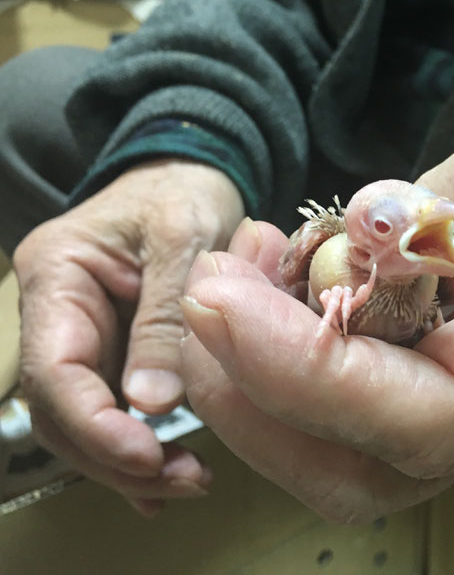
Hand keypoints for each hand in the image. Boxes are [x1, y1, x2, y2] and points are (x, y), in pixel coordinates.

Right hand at [14, 159, 243, 515]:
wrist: (193, 175)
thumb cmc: (185, 190)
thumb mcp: (184, 236)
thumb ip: (166, 313)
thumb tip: (152, 402)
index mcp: (57, 275)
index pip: (55, 369)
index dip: (95, 424)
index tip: (146, 456)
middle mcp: (58, 313)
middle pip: (63, 408)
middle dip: (115, 455)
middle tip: (181, 481)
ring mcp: (84, 335)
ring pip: (86, 419)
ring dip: (129, 462)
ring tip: (187, 483)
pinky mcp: (114, 351)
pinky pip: (115, 408)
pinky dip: (138, 446)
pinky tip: (164, 481)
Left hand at [180, 72, 453, 520]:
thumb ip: (448, 206)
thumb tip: (345, 251)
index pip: (438, 416)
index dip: (316, 377)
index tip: (225, 303)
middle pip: (378, 467)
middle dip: (264, 398)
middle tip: (206, 295)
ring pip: (355, 453)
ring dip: (264, 383)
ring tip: (230, 280)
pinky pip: (363, 401)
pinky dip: (295, 356)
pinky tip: (273, 281)